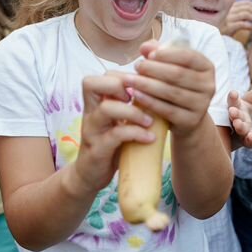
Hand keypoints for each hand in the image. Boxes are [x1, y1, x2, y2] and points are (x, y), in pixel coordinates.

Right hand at [77, 73, 155, 191]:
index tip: (140, 89)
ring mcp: (92, 130)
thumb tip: (161, 89)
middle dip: (120, 85)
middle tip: (139, 98)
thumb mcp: (118, 121)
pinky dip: (136, 133)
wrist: (90, 176)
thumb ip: (131, 105)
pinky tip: (150, 138)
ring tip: (150, 121)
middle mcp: (90, 112)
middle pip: (92, 83)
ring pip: (107, 108)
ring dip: (133, 112)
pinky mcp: (97, 149)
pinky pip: (116, 135)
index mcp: (95, 103)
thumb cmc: (110, 144)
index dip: (123, 75)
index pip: (102, 75)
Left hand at [124, 39, 215, 136]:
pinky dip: (149, 101)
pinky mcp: (191, 121)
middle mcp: (209, 86)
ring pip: (171, 92)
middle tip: (136, 66)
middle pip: (178, 74)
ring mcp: (202, 105)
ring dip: (147, 85)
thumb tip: (145, 47)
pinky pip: (168, 110)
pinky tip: (136, 95)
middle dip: (154, 69)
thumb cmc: (176, 86)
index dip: (168, 54)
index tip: (149, 54)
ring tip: (130, 79)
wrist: (186, 119)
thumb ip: (158, 53)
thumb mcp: (171, 66)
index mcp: (207, 67)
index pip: (189, 56)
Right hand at [220, 1, 251, 36]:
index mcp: (231, 7)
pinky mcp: (228, 26)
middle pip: (248, 7)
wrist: (214, 38)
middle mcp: (229, 10)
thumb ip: (241, 14)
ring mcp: (228, 18)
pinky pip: (242, 24)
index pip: (247, 3)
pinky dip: (250, 26)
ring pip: (246, 14)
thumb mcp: (232, 19)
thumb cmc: (225, 29)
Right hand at [228, 87, 251, 147]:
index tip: (233, 93)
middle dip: (234, 114)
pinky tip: (251, 137)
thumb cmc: (244, 111)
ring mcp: (240, 131)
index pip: (233, 101)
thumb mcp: (249, 100)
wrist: (244, 130)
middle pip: (234, 115)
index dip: (233, 97)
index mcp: (235, 106)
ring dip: (239, 127)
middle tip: (232, 111)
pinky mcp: (246, 141)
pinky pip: (248, 142)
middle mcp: (236, 118)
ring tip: (238, 124)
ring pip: (239, 129)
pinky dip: (249, 140)